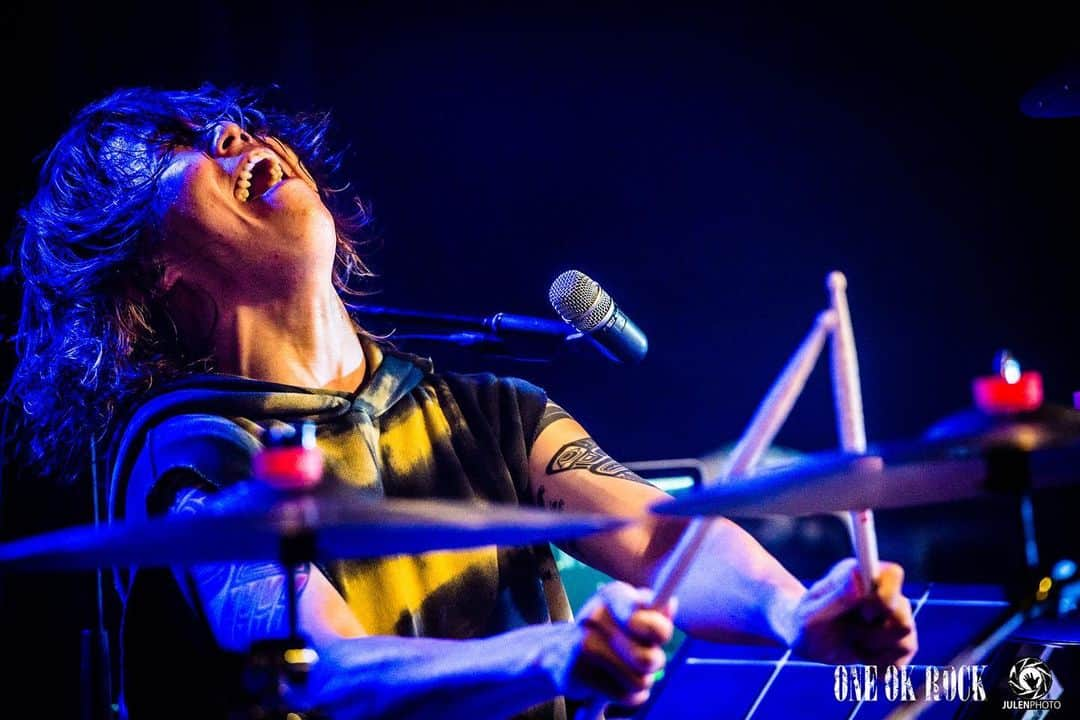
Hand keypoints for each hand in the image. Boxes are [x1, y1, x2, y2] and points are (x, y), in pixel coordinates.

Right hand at [565, 582, 675, 707]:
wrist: (561, 651)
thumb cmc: (608, 632)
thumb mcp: (631, 614)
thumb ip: (655, 612)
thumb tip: (670, 605)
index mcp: (614, 595)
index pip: (646, 618)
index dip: (659, 631)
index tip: (657, 636)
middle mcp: (596, 615)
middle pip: (648, 658)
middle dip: (654, 663)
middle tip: (643, 658)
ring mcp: (584, 644)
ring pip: (639, 680)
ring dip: (640, 681)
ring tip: (626, 670)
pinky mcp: (577, 672)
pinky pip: (624, 695)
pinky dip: (628, 695)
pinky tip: (615, 682)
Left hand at [790, 558, 916, 666]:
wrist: (806, 642)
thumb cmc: (803, 622)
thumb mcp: (812, 614)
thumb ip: (835, 597)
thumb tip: (857, 578)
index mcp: (861, 576)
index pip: (893, 574)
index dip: (885, 596)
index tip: (862, 612)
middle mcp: (882, 593)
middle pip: (903, 613)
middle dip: (874, 631)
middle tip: (850, 633)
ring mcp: (892, 618)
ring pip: (906, 639)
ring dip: (874, 649)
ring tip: (853, 643)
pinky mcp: (896, 643)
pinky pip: (902, 661)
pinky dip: (879, 665)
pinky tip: (861, 657)